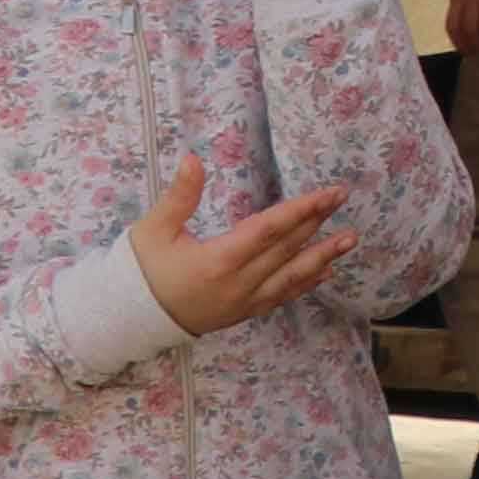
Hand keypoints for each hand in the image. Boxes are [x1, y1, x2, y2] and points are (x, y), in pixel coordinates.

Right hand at [128, 154, 349, 332]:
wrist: (129, 319)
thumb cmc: (141, 270)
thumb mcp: (153, 230)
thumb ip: (178, 196)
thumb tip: (193, 159)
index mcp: (218, 260)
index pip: (270, 230)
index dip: (302, 210)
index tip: (328, 193)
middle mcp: (238, 283)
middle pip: (286, 249)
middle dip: (318, 222)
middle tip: (343, 198)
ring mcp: (243, 302)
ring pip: (291, 277)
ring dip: (322, 256)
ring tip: (349, 240)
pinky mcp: (242, 312)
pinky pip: (280, 297)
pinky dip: (304, 283)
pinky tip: (324, 272)